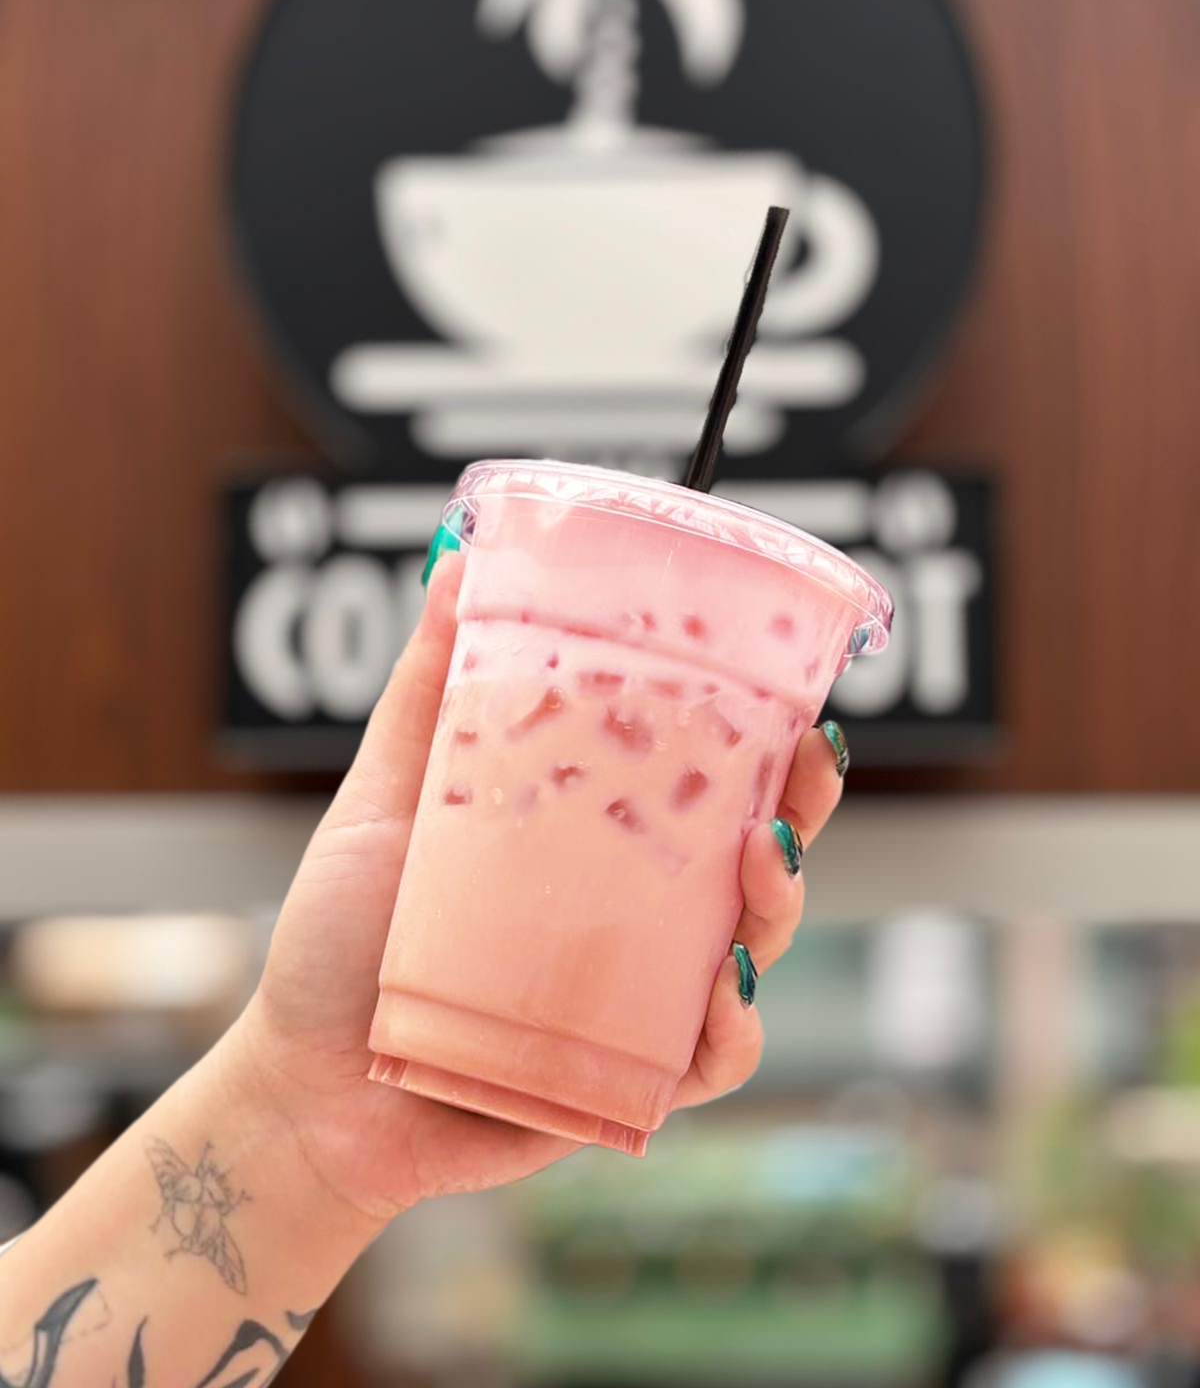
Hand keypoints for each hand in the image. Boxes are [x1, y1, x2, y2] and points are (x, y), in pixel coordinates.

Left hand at [232, 553, 845, 1231]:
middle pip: (748, 860)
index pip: (700, 786)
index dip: (761, 745)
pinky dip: (732, 1032)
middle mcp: (628, 917)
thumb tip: (457, 561)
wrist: (301, 1083)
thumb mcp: (386, 796)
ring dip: (779, 905)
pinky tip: (725, 992)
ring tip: (762, 858)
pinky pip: (704, 1062)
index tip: (790, 699)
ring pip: (748, 952)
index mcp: (592, 846)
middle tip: (803, 770)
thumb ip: (428, 689)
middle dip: (798, 811)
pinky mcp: (622, 1083)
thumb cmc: (341, 939)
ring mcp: (632, 1000)